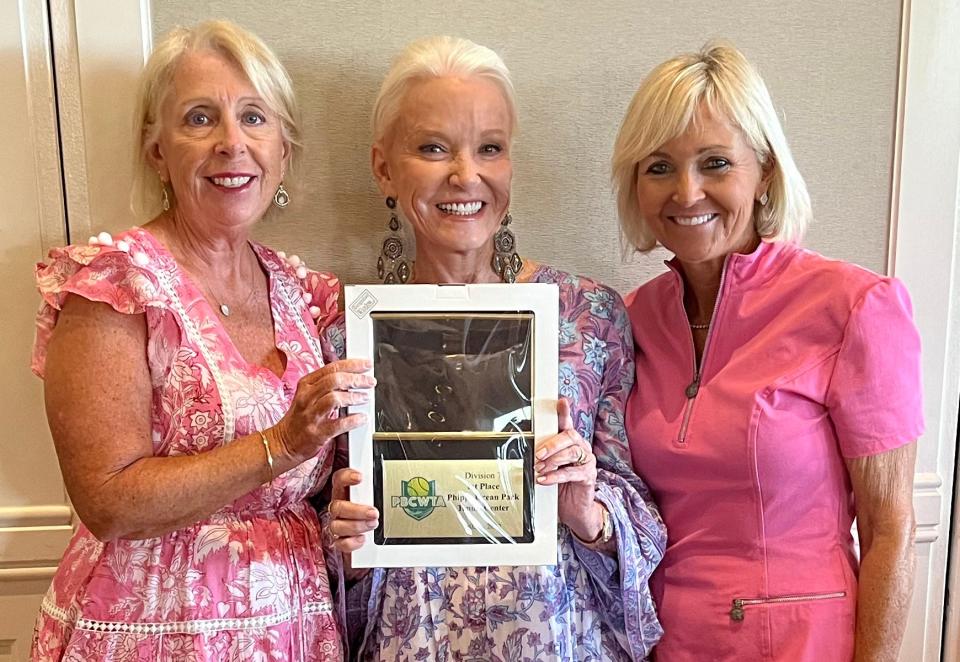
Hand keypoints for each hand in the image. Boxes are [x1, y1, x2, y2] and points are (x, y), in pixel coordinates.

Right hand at [271, 359, 372, 465]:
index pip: (332, 368)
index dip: (353, 364)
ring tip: (365, 398)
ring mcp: (311, 415)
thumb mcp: (308, 395)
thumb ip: (327, 385)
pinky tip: (362, 418)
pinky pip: (338, 424)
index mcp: (306, 384)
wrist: (283, 442)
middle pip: (335, 380)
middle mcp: (307, 397)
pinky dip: (353, 420)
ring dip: (354, 397)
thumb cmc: (300, 418)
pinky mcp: (317, 433)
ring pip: (335, 398)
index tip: (366, 365)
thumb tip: (352, 377)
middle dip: (356, 379)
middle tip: (370, 382)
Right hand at [328, 469, 377, 581]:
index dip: (346, 477)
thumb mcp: (384, 497)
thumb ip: (388, 488)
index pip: (340, 480)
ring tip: (373, 525)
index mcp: (347, 493)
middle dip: (356, 510)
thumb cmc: (379, 512)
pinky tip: (363, 539)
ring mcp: (339, 525)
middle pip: (337, 506)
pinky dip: (351, 542)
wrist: (376, 539)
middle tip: (374, 513)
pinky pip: (340, 543)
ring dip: (356, 526)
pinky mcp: (341, 542)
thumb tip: (410, 481)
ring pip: (337, 525)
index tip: (360, 478)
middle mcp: (340, 508)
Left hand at [535, 398, 601, 541]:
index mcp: (570, 443)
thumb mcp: (548, 468)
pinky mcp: (588, 477)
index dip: (565, 412)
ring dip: (553, 460)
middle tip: (539, 453)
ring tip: (540, 468)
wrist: (574, 511)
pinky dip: (555, 476)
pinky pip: (572, 472)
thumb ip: (542, 456)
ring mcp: (587, 462)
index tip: (561, 402)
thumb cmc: (560, 486)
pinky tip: (544, 479)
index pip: (567, 424)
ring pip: (572, 452)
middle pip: (570, 436)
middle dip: (552, 443)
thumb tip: (527, 449)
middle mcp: (581, 449)